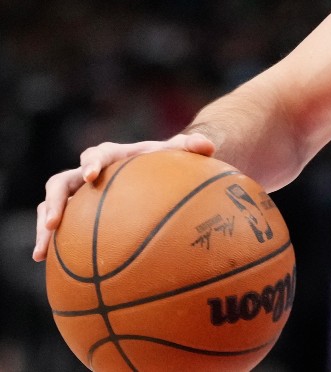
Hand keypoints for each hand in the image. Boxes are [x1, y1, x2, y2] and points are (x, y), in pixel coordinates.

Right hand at [33, 133, 214, 261]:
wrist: (154, 174)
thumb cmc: (165, 163)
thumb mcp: (177, 154)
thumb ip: (191, 146)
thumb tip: (208, 145)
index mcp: (112, 156)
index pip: (97, 154)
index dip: (92, 162)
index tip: (93, 174)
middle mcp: (88, 175)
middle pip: (61, 183)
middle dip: (54, 201)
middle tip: (54, 222)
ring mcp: (78, 196)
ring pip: (50, 208)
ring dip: (43, 228)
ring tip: (41, 252)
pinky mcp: (75, 216)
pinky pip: (59, 231)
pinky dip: (53, 245)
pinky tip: (48, 267)